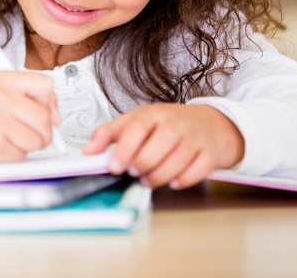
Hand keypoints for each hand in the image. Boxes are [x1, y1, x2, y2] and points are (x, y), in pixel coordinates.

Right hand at [0, 71, 59, 163]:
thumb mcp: (0, 92)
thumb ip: (32, 98)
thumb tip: (56, 117)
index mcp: (3, 80)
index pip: (46, 85)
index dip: (47, 103)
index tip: (36, 110)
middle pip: (45, 119)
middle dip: (41, 131)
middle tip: (24, 131)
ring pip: (37, 140)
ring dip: (27, 146)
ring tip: (7, 138)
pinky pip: (21, 156)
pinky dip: (13, 156)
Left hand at [83, 104, 243, 188]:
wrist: (204, 123)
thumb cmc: (164, 124)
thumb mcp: (133, 122)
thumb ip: (108, 135)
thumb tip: (88, 151)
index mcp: (152, 114)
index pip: (138, 127)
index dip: (124, 148)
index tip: (114, 166)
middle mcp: (175, 123)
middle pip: (161, 143)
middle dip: (143, 164)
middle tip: (133, 173)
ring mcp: (194, 138)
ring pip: (180, 158)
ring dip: (160, 175)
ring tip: (147, 180)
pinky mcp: (208, 153)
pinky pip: (200, 168)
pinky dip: (185, 179)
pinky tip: (173, 182)